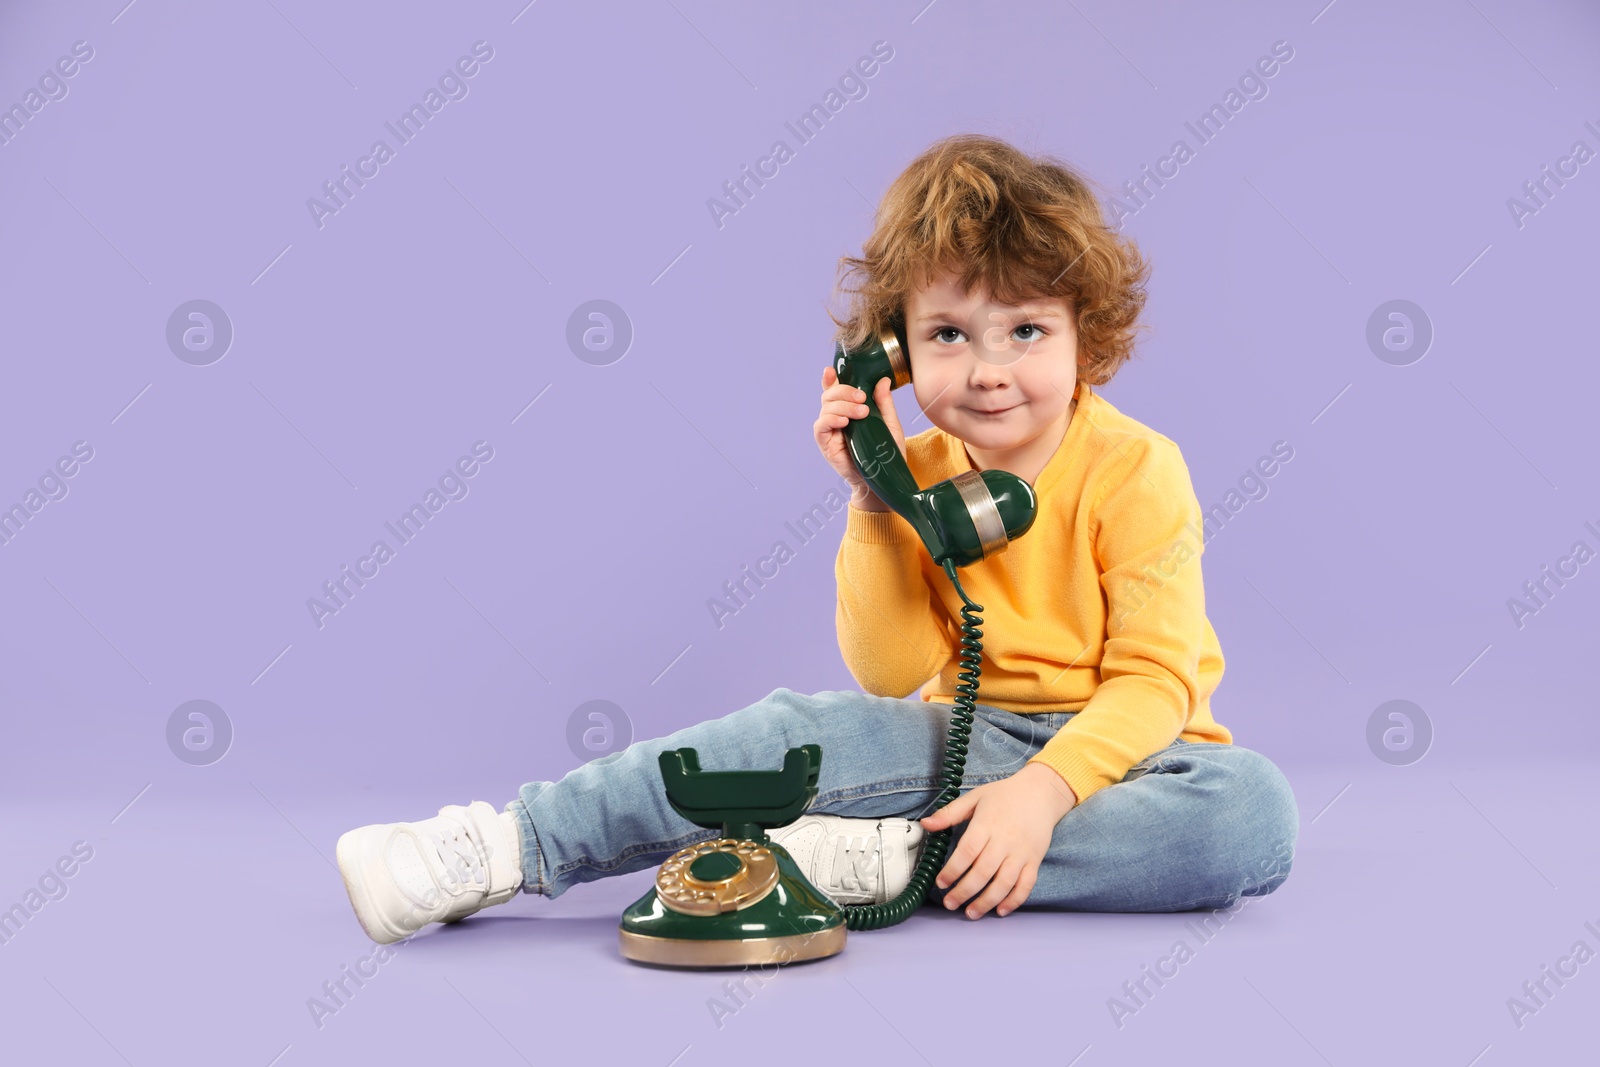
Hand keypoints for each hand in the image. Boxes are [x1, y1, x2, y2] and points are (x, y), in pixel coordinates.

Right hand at [815, 365, 906, 511]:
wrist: (884, 479)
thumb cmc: (886, 454)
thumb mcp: (890, 424)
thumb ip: (884, 403)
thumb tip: (883, 380)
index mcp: (849, 410)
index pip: (835, 391)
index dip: (830, 379)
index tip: (831, 370)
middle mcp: (837, 418)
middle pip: (830, 395)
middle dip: (845, 391)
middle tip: (862, 398)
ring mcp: (830, 431)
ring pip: (826, 408)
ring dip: (843, 406)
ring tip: (862, 413)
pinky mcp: (826, 445)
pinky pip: (821, 427)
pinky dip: (830, 420)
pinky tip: (844, 422)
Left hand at [919, 762, 1077, 918]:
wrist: (1041, 793)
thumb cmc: (1005, 795)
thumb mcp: (975, 797)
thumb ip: (949, 813)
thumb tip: (926, 824)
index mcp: (986, 824)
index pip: (967, 852)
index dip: (952, 870)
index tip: (941, 882)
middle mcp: (1005, 841)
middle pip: (983, 872)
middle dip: (964, 891)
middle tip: (949, 903)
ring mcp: (1021, 853)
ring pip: (1004, 883)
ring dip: (986, 901)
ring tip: (971, 913)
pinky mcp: (1035, 860)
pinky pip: (1026, 885)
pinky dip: (1014, 900)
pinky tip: (1000, 910)